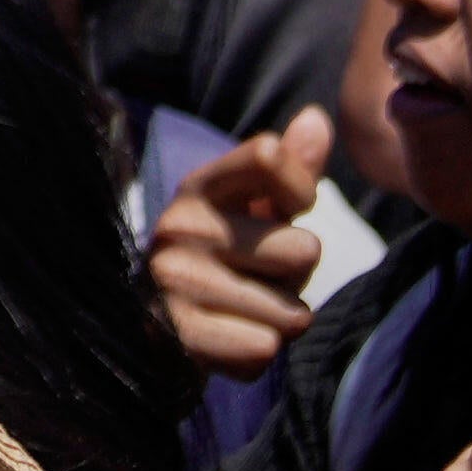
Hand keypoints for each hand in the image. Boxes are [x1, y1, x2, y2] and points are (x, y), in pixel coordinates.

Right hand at [144, 111, 334, 382]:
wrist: (154, 329)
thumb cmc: (224, 260)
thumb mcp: (254, 209)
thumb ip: (291, 167)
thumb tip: (318, 117)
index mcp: (199, 186)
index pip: (268, 155)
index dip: (299, 190)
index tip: (285, 211)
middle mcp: (179, 225)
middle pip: (304, 250)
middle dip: (296, 277)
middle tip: (257, 278)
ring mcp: (174, 280)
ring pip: (292, 312)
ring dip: (281, 321)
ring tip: (243, 311)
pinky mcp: (178, 335)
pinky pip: (265, 349)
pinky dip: (259, 353)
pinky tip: (230, 340)